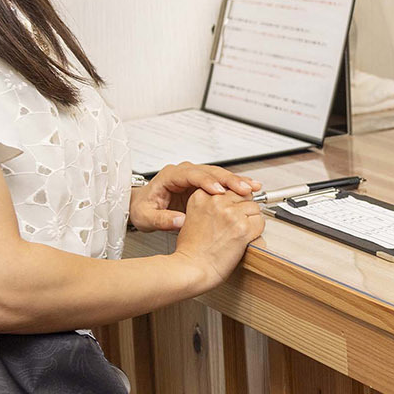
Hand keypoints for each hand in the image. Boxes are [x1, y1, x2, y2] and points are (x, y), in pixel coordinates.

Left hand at [130, 162, 261, 231]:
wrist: (140, 206)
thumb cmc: (142, 209)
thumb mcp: (146, 218)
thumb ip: (162, 220)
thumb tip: (180, 221)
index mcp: (170, 176)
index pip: (192, 175)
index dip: (208, 182)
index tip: (220, 192)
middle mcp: (184, 172)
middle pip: (210, 172)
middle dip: (229, 180)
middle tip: (245, 189)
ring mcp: (194, 177)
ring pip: (218, 175)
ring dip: (236, 181)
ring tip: (253, 188)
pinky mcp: (202, 184)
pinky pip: (220, 182)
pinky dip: (234, 186)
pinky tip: (248, 190)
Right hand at [173, 189, 262, 288]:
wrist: (191, 268)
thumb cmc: (191, 250)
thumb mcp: (193, 217)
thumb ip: (209, 206)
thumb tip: (229, 203)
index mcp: (202, 196)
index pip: (229, 186)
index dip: (234, 200)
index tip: (234, 208)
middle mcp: (217, 201)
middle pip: (244, 195)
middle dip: (244, 209)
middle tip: (237, 224)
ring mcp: (230, 213)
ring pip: (255, 208)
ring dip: (251, 220)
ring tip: (239, 233)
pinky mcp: (242, 227)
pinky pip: (260, 222)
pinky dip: (257, 231)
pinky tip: (244, 239)